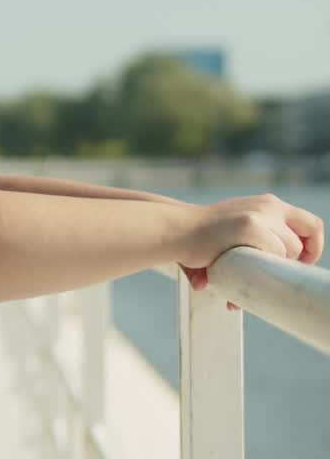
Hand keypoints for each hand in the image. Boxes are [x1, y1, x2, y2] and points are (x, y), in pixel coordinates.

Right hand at [178, 194, 323, 307]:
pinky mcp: (250, 227)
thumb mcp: (237, 227)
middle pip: (303, 241)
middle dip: (292, 264)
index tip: (296, 265)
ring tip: (245, 280)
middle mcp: (268, 206)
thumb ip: (259, 242)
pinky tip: (241, 274)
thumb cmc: (201, 236)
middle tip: (270, 276)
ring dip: (271, 270)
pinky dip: (260, 270)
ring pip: (288, 251)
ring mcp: (260, 215)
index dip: (311, 249)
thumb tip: (273, 281)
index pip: (311, 225)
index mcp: (268, 204)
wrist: (174, 229)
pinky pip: (272, 254)